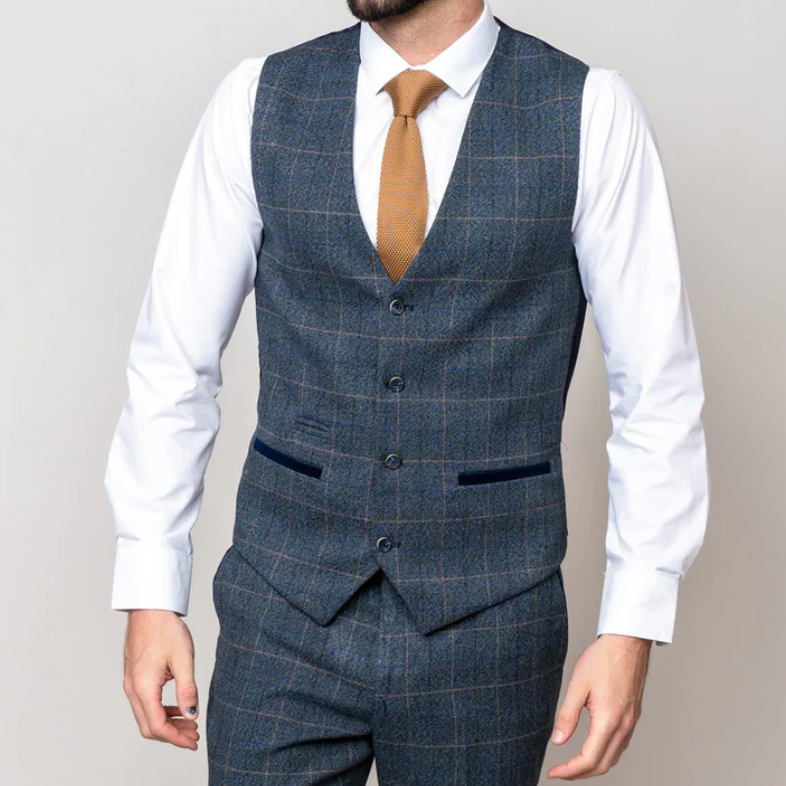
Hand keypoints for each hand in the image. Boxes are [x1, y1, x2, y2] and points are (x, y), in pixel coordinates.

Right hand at [122, 609, 200, 749]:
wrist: (150, 609)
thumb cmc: (165, 629)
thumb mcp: (183, 659)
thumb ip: (187, 689)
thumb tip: (192, 714)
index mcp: (143, 687)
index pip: (157, 726)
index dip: (176, 738)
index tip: (193, 742)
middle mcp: (133, 689)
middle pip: (149, 726)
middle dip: (172, 735)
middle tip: (194, 735)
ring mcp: (131, 683)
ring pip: (146, 716)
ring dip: (167, 723)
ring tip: (190, 722)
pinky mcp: (134, 677)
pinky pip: (145, 703)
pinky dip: (161, 711)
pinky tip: (178, 707)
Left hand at [547, 633, 651, 778]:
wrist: (628, 642)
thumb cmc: (603, 658)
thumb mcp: (577, 685)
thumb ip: (567, 715)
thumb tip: (557, 741)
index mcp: (608, 721)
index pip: (589, 760)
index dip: (569, 771)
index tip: (553, 773)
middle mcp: (623, 726)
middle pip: (603, 765)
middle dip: (580, 773)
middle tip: (560, 772)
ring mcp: (631, 722)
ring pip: (613, 757)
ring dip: (593, 766)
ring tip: (573, 764)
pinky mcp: (633, 716)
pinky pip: (620, 745)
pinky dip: (605, 754)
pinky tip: (593, 747)